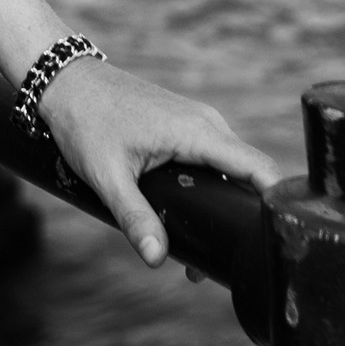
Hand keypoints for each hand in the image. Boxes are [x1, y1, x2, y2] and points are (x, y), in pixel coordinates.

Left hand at [36, 59, 281, 267]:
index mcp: (199, 132)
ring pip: (230, 173)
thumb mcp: (107, 174)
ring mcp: (198, 125)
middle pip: (249, 178)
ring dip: (224, 210)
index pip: (260, 168)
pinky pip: (212, 163)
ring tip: (200, 258)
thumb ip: (134, 217)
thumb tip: (157, 259)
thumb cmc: (84, 120)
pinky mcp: (185, 128)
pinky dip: (209, 193)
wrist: (64, 80)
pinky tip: (187, 225)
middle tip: (230, 265)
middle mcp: (208, 125)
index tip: (280, 240)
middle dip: (246, 220)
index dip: (279, 204)